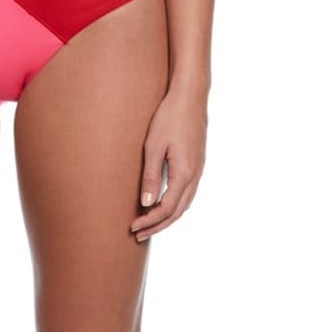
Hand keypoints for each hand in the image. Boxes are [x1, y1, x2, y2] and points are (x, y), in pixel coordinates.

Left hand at [130, 83, 206, 241]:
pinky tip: (162, 204)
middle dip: (158, 225)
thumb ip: (150, 176)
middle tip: (139, 234)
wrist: (190, 97)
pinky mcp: (196, 164)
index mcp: (184, 173)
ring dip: (167, 217)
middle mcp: (195, 175)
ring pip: (184, 204)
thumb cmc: (169, 118)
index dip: (150, 221)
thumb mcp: (154, 147)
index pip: (166, 208)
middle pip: (178, 211)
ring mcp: (198, 170)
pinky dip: (174, 205)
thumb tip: (146, 204)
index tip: (133, 227)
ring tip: (149, 224)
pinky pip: (187, 193)